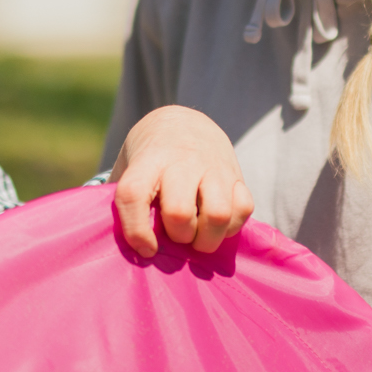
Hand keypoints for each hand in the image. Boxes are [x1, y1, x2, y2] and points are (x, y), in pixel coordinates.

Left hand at [108, 106, 254, 257]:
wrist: (183, 122)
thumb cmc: (151, 158)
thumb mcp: (130, 167)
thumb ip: (128, 200)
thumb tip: (129, 246)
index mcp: (148, 160)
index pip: (134, 194)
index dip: (136, 229)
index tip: (146, 249)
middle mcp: (181, 161)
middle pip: (178, 212)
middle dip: (178, 236)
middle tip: (177, 236)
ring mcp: (213, 166)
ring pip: (218, 214)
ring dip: (208, 238)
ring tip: (200, 238)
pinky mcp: (236, 174)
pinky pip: (243, 208)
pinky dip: (231, 226)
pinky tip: (218, 225)